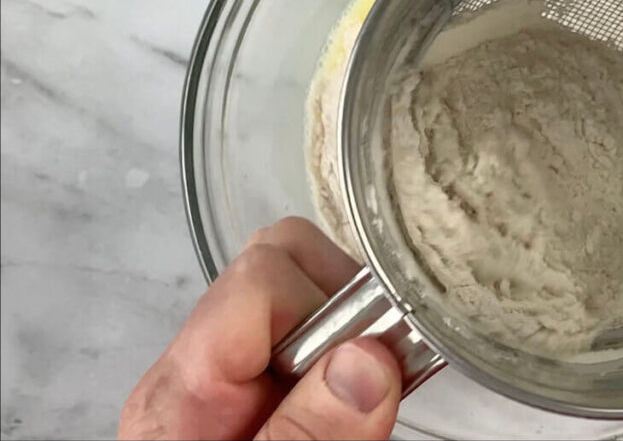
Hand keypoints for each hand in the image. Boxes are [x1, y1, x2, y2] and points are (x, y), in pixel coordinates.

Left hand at [119, 217, 401, 439]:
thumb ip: (308, 434)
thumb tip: (367, 362)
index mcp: (185, 388)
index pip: (262, 274)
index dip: (329, 304)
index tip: (376, 360)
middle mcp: (204, 366)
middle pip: (281, 258)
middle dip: (347, 300)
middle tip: (377, 371)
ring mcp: (232, 375)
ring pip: (305, 288)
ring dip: (357, 328)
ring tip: (370, 397)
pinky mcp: (262, 389)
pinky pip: (312, 331)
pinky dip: (354, 353)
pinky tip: (363, 401)